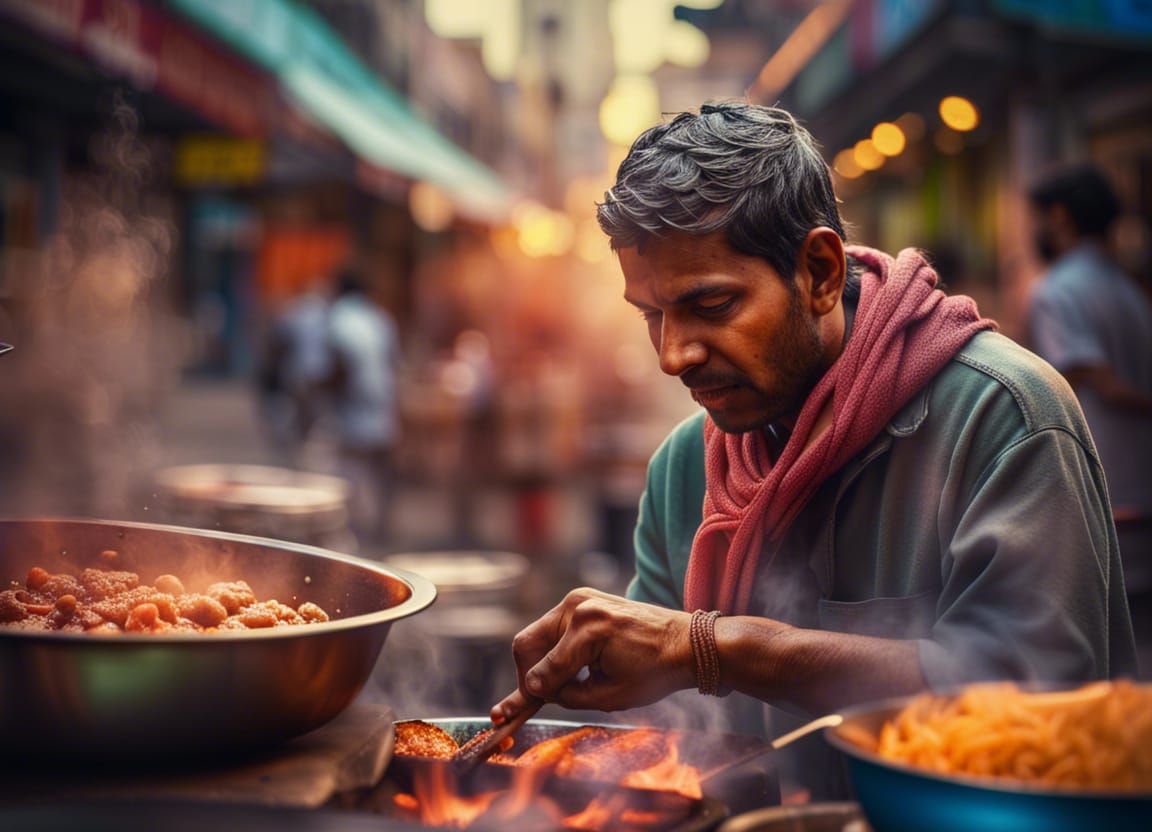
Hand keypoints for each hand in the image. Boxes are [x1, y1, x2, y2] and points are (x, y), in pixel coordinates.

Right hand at [491, 587, 694, 719]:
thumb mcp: (610, 695)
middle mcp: (579, 605)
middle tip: (533, 699)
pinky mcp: (585, 598)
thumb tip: (536, 691)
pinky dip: (556, 649)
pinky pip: (555, 627)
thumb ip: (567, 694)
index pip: (542, 669)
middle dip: (528, 675)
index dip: (529, 695)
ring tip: (565, 684)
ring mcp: (581, 597)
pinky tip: (575, 667)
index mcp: (587, 629)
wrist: (688, 643)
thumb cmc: (656, 671)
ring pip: (538, 635)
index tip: (512, 712)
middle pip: (527, 643)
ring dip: (543, 662)